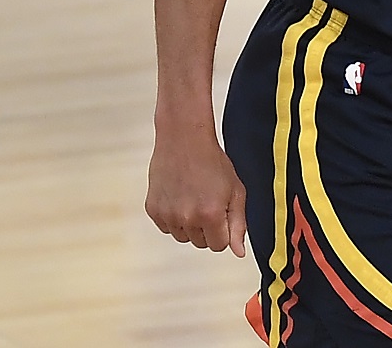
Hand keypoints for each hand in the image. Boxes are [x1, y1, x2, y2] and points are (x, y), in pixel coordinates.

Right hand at [145, 122, 247, 256]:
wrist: (184, 140)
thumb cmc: (213, 162)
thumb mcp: (235, 191)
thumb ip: (238, 224)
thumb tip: (239, 252)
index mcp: (210, 215)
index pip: (219, 246)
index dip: (223, 230)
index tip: (221, 212)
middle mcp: (186, 218)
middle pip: (201, 243)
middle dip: (207, 228)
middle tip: (208, 200)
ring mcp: (167, 215)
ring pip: (183, 237)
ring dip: (190, 224)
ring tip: (194, 196)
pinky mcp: (153, 210)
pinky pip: (167, 227)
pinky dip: (174, 217)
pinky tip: (180, 195)